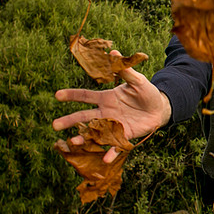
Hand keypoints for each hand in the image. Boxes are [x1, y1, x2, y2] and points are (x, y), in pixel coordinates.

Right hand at [53, 54, 170, 163]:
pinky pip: (115, 145)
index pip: (85, 96)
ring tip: (72, 142)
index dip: (72, 95)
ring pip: (94, 132)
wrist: (159, 108)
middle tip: (54, 125)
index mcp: (106, 98)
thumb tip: (113, 53)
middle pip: (84, 116)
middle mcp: (106, 112)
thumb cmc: (146, 92)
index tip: (57, 95)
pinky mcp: (123, 136)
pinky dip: (110, 152)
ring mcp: (113, 125)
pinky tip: (105, 159)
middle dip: (69, 120)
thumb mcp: (137, 80)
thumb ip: (124, 71)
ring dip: (83, 138)